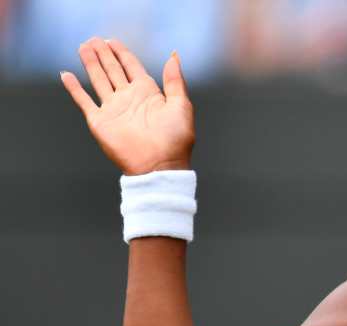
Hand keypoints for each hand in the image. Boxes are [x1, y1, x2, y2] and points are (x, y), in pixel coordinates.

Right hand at [60, 37, 193, 175]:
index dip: (122, 53)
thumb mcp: (181, 106)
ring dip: (90, 64)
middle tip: (94, 39)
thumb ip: (175, 81)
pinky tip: (66, 75)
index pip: (132, 67)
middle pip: (113, 70)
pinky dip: (74, 89)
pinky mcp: (100, 122)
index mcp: (148, 94)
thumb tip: (174, 56)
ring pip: (98, 80)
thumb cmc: (175, 139)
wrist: (159, 166)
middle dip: (104, 55)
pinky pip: (84, 101)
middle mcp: (129, 99)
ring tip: (83, 47)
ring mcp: (113, 110)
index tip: (112, 41)